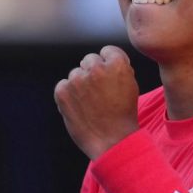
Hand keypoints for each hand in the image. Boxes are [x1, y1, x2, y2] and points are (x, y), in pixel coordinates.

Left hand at [54, 45, 139, 159]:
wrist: (112, 141)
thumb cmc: (123, 115)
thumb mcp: (130, 85)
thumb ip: (117, 68)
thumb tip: (103, 59)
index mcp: (116, 64)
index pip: (107, 51)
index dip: (109, 65)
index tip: (110, 79)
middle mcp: (96, 68)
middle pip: (89, 60)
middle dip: (93, 73)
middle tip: (99, 93)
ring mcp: (77, 79)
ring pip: (75, 74)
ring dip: (80, 85)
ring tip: (90, 104)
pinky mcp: (62, 92)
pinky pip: (62, 86)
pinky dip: (68, 95)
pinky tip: (79, 108)